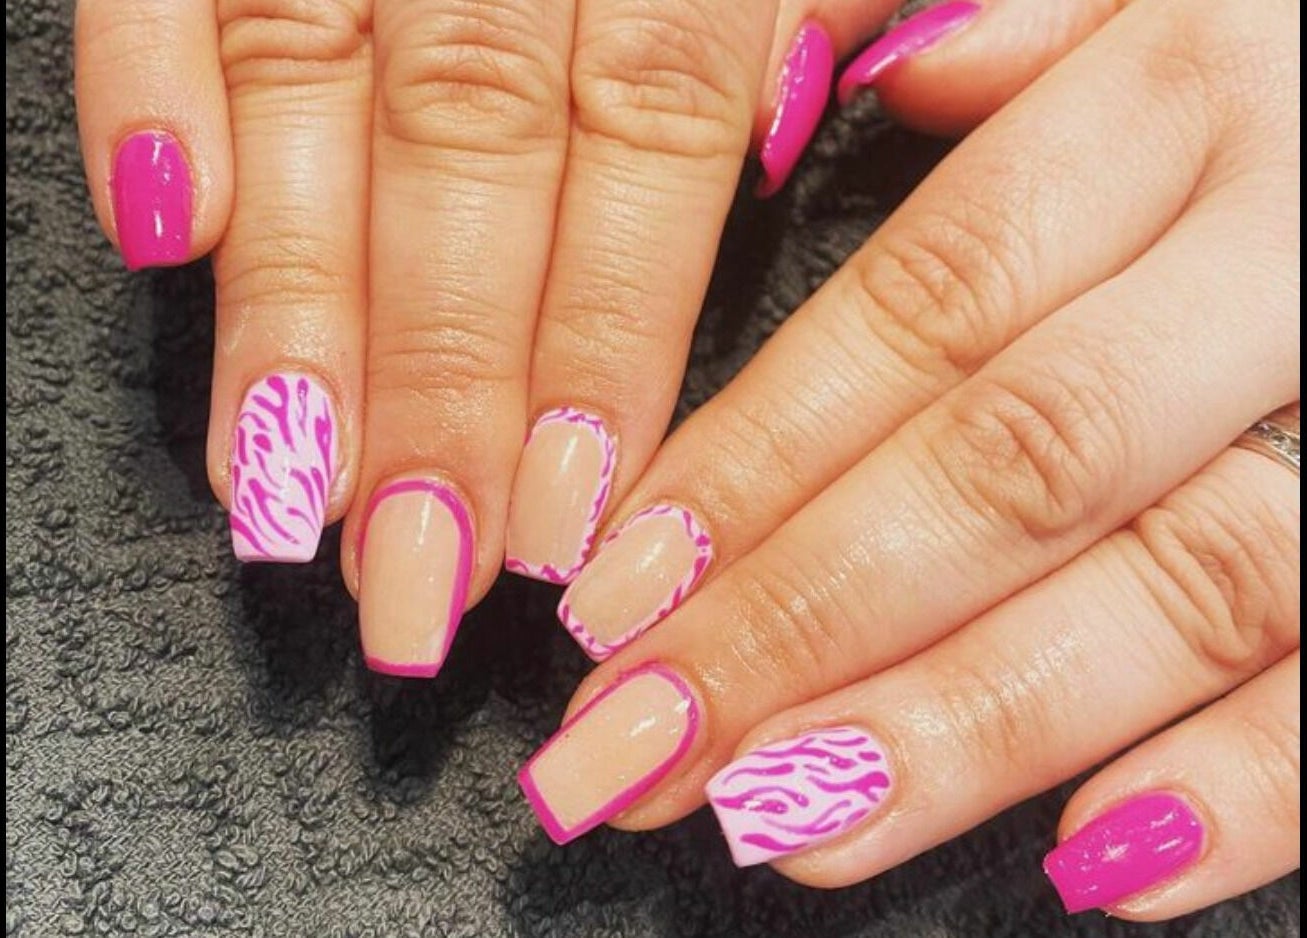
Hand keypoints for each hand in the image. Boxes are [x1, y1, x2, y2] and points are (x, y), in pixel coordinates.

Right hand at [72, 0, 766, 675]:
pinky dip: (144, 84)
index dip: (607, 339)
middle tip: (416, 574)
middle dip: (442, 380)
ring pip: (316, 86)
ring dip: (293, 303)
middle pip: (477, 150)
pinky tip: (156, 239)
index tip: (569, 519)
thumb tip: (812, 125)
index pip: (656, 135)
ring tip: (285, 492)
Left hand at [517, 0, 1299, 919]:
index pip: (925, 303)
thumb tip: (876, 79)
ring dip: (969, 725)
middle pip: (1013, 463)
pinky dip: (1256, 781)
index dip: (760, 460)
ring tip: (790, 820)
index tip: (615, 593)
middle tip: (641, 743)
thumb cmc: (1305, 56)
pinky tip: (1098, 863)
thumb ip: (1031, 23)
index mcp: (1192, 88)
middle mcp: (1293, 243)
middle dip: (811, 620)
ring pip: (1179, 583)